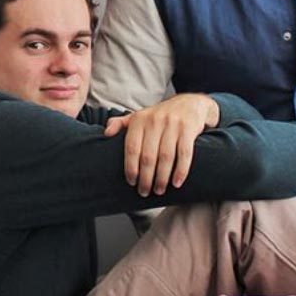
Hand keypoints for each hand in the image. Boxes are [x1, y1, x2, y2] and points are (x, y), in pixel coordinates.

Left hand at [104, 94, 218, 196]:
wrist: (190, 103)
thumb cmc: (161, 115)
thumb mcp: (140, 115)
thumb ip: (121, 124)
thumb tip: (106, 133)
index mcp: (139, 119)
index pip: (132, 147)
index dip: (130, 167)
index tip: (131, 182)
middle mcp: (155, 121)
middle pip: (148, 156)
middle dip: (145, 178)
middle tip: (144, 191)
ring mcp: (173, 125)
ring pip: (166, 157)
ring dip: (162, 178)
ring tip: (158, 190)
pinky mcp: (188, 129)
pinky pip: (184, 154)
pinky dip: (180, 170)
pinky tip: (176, 182)